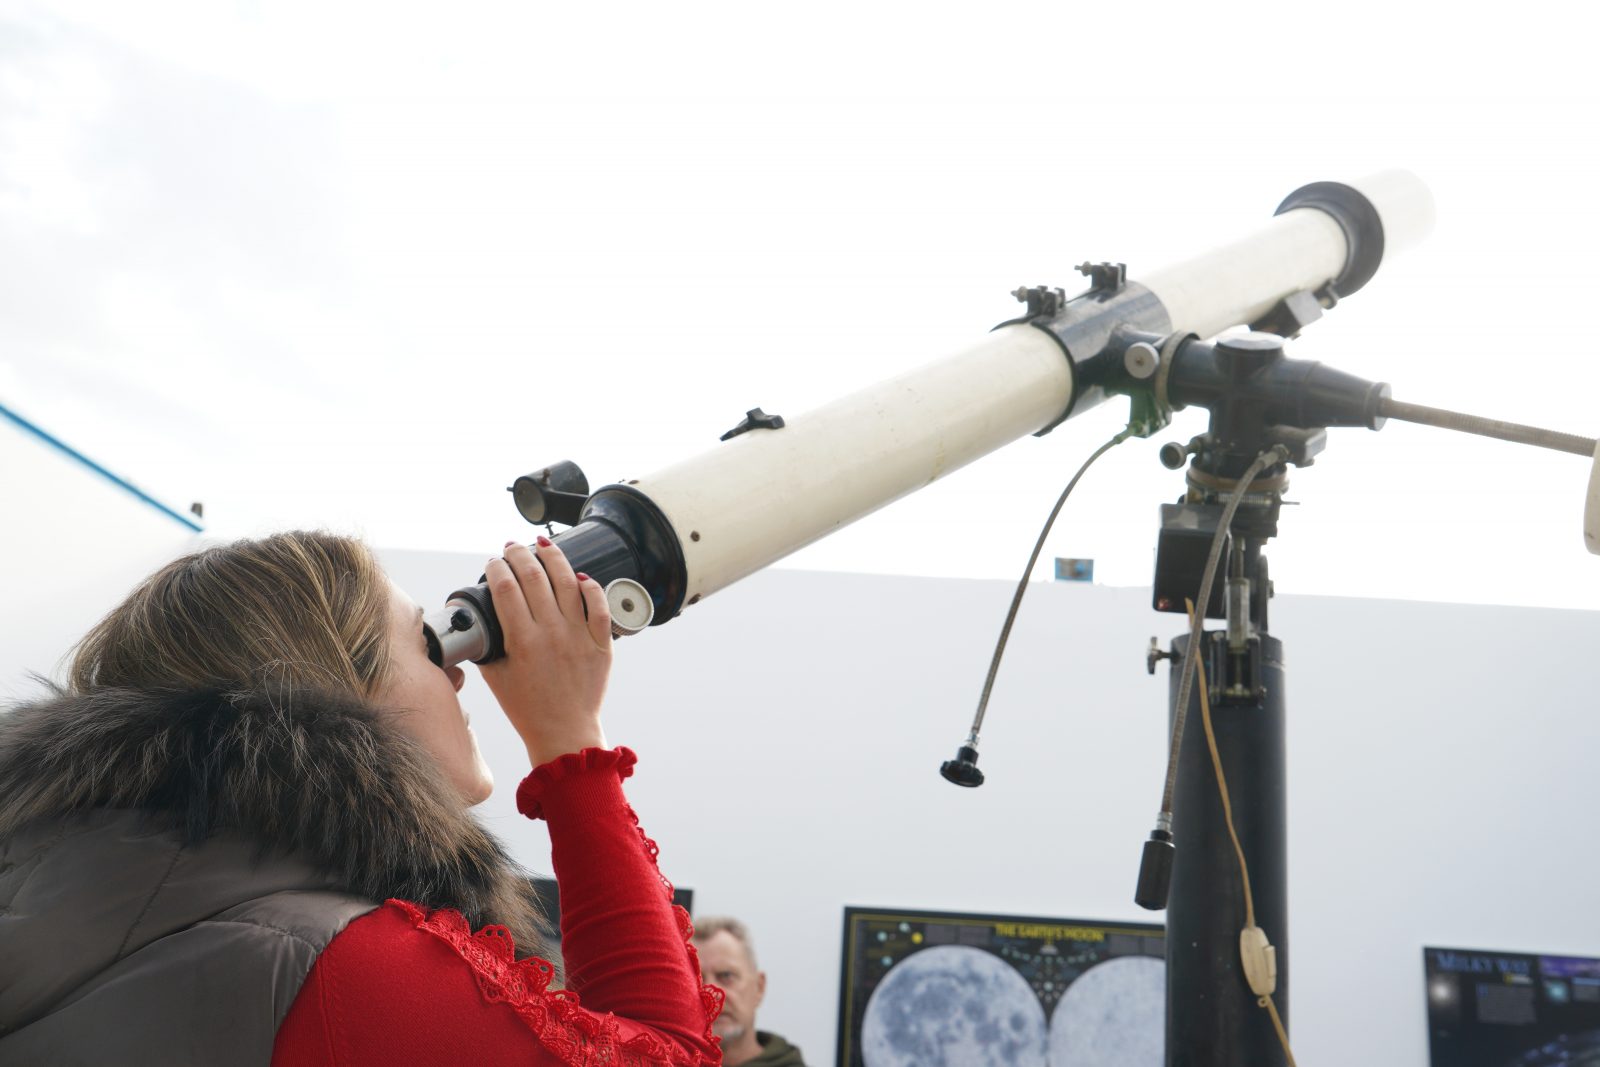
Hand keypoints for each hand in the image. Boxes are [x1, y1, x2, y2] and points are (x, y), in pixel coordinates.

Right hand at [476, 537, 612, 767]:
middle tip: (512, 547)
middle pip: (534, 577)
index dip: (497, 568)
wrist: (564, 733)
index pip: (506, 588)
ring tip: (543, 546)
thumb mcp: (496, 677)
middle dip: (520, 555)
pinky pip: (599, 605)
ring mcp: (580, 636)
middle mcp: (552, 634)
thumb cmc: (527, 709)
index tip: (493, 562)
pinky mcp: (602, 644)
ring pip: (569, 582)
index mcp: (522, 642)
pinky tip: (579, 575)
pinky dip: (591, 586)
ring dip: (554, 558)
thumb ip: (486, 646)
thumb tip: (478, 622)